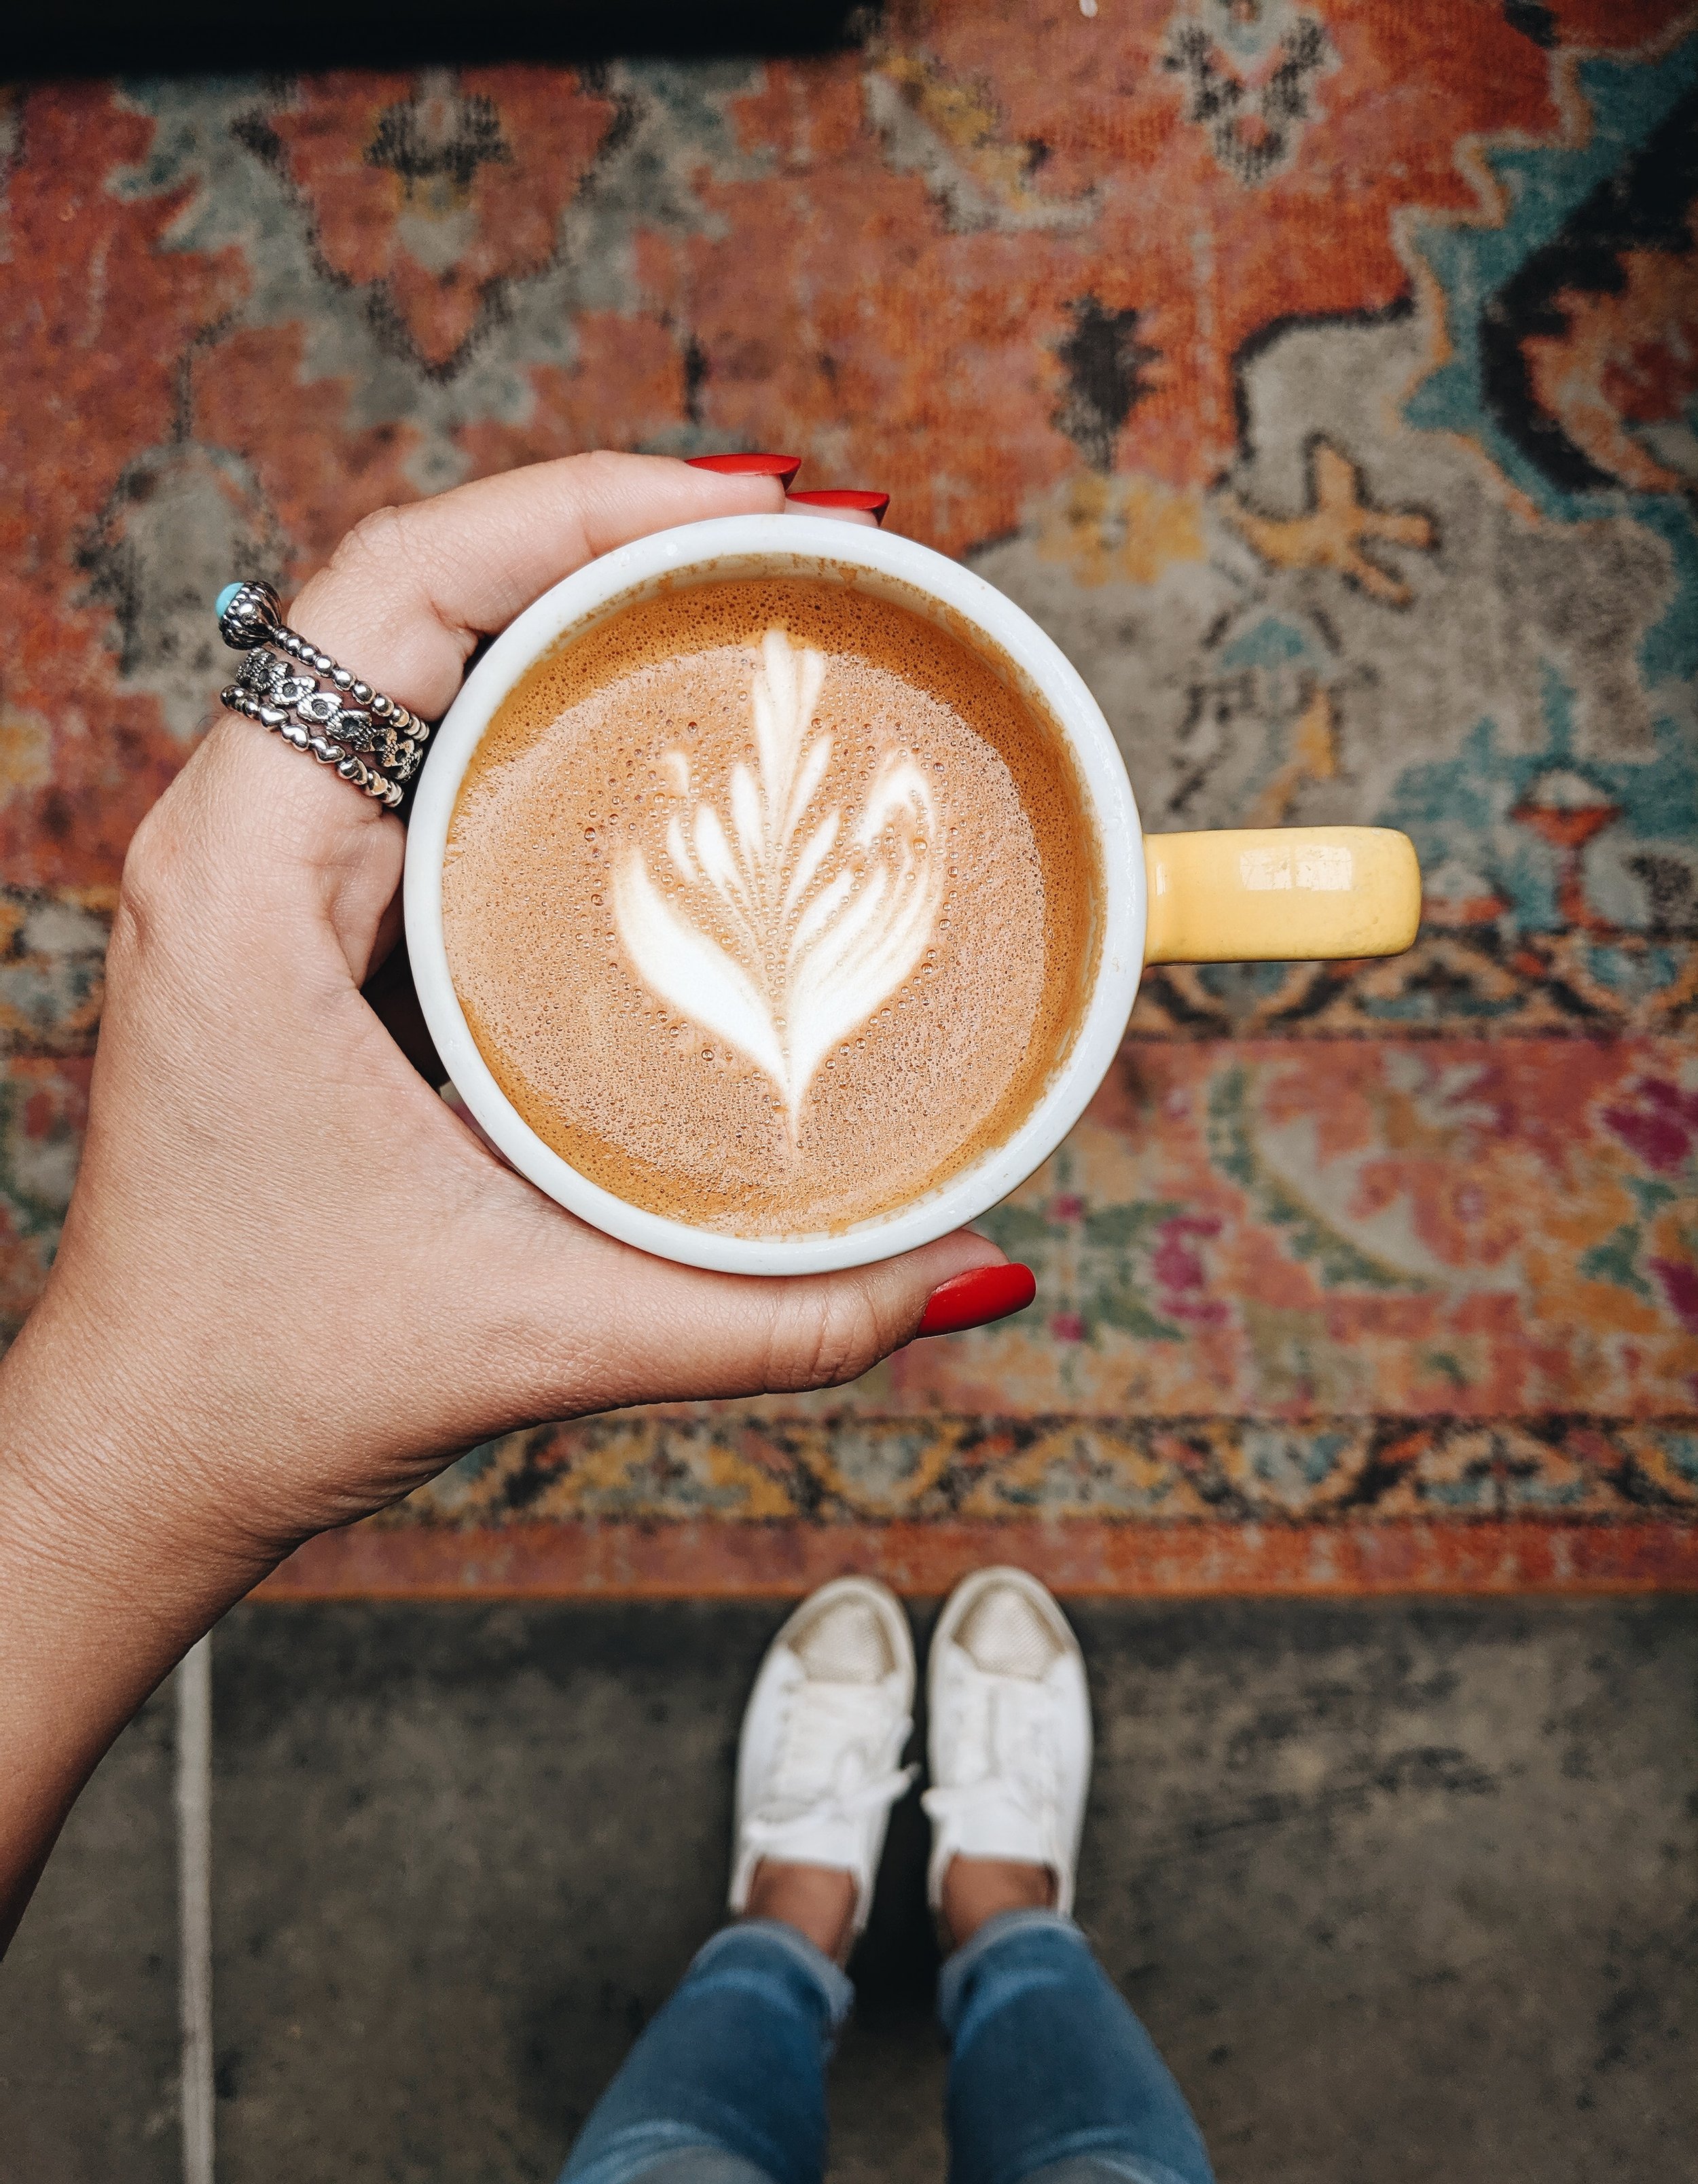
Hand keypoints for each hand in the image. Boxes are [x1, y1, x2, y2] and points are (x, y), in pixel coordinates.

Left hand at [0, 452, 1008, 1931]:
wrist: (155, 1434)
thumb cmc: (282, 1371)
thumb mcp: (550, 1333)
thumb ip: (777, 1313)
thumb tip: (966, 1266)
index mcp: (246, 881)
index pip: (391, 592)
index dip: (570, 508)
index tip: (749, 506)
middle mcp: (236, 843)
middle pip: (418, 594)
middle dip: (609, 537)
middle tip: (800, 546)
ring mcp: (260, 870)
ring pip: (417, 662)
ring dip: (573, 609)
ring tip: (746, 600)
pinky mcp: (300, 916)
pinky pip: (421, 748)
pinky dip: (539, 705)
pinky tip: (651, 722)